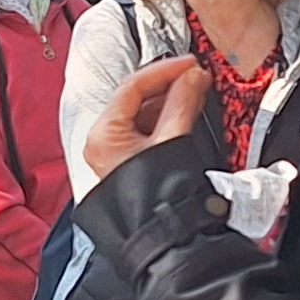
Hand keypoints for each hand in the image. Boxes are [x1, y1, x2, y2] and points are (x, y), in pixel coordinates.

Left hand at [78, 56, 205, 186]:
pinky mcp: (129, 159)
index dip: (164, 71)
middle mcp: (103, 141)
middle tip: (196, 76)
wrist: (162, 235)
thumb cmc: (157, 197)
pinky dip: (167, 116)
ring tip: (196, 91)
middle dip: (169, 85)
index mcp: (104, 134)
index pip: (133, 86)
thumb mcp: (173, 141)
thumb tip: (194, 77)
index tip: (189, 64)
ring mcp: (115, 151)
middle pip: (136, 98)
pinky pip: (146, 128)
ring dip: (170, 99)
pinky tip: (187, 110)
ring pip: (143, 112)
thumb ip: (183, 103)